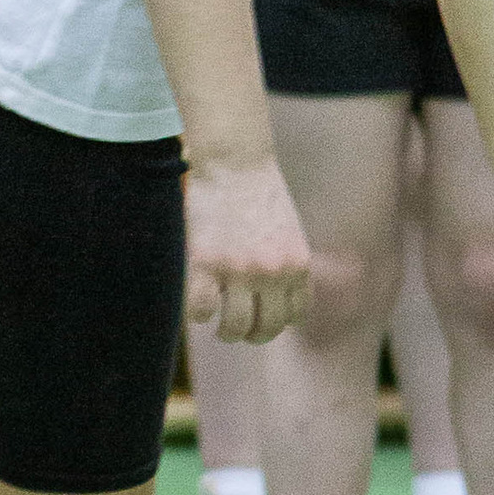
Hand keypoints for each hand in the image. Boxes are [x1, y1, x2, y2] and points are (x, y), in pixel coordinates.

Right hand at [183, 154, 309, 342]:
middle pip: (265, 328)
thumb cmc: (258, 189)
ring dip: (225, 331)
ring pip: (234, 327)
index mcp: (297, 266)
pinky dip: (197, 315)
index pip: (293, 316)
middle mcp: (272, 273)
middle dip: (250, 334)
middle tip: (235, 329)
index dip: (274, 322)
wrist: (234, 160)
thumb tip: (275, 292)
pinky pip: (200, 309)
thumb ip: (286, 262)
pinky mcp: (206, 263)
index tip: (259, 318)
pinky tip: (196, 305)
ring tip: (215, 323)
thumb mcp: (289, 230)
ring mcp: (238, 270)